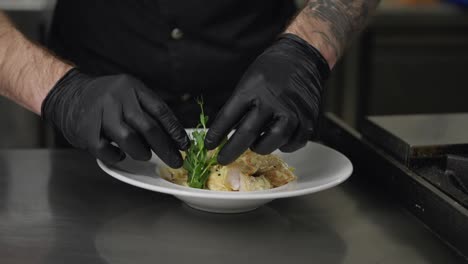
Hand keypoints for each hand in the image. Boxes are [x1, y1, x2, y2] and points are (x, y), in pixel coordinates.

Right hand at [41, 69, 188, 166]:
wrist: (67, 94)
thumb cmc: (106, 99)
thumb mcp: (129, 94)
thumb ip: (148, 111)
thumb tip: (174, 137)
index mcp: (133, 88)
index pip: (160, 110)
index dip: (175, 130)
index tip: (185, 144)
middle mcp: (118, 98)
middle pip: (148, 126)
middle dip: (166, 148)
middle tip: (176, 160)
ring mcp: (101, 113)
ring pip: (129, 139)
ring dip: (141, 152)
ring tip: (144, 154)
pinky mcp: (86, 130)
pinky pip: (107, 150)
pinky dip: (117, 156)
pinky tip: (120, 154)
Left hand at [205, 34, 329, 164]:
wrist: (302, 57)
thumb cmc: (271, 70)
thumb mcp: (248, 81)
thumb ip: (239, 106)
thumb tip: (226, 133)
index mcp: (252, 89)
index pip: (228, 117)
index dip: (216, 135)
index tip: (209, 146)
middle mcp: (271, 101)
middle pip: (248, 134)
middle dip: (232, 151)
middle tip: (224, 159)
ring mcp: (292, 110)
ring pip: (272, 142)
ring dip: (261, 147)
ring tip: (256, 144)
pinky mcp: (308, 118)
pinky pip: (294, 143)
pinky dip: (284, 145)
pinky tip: (278, 139)